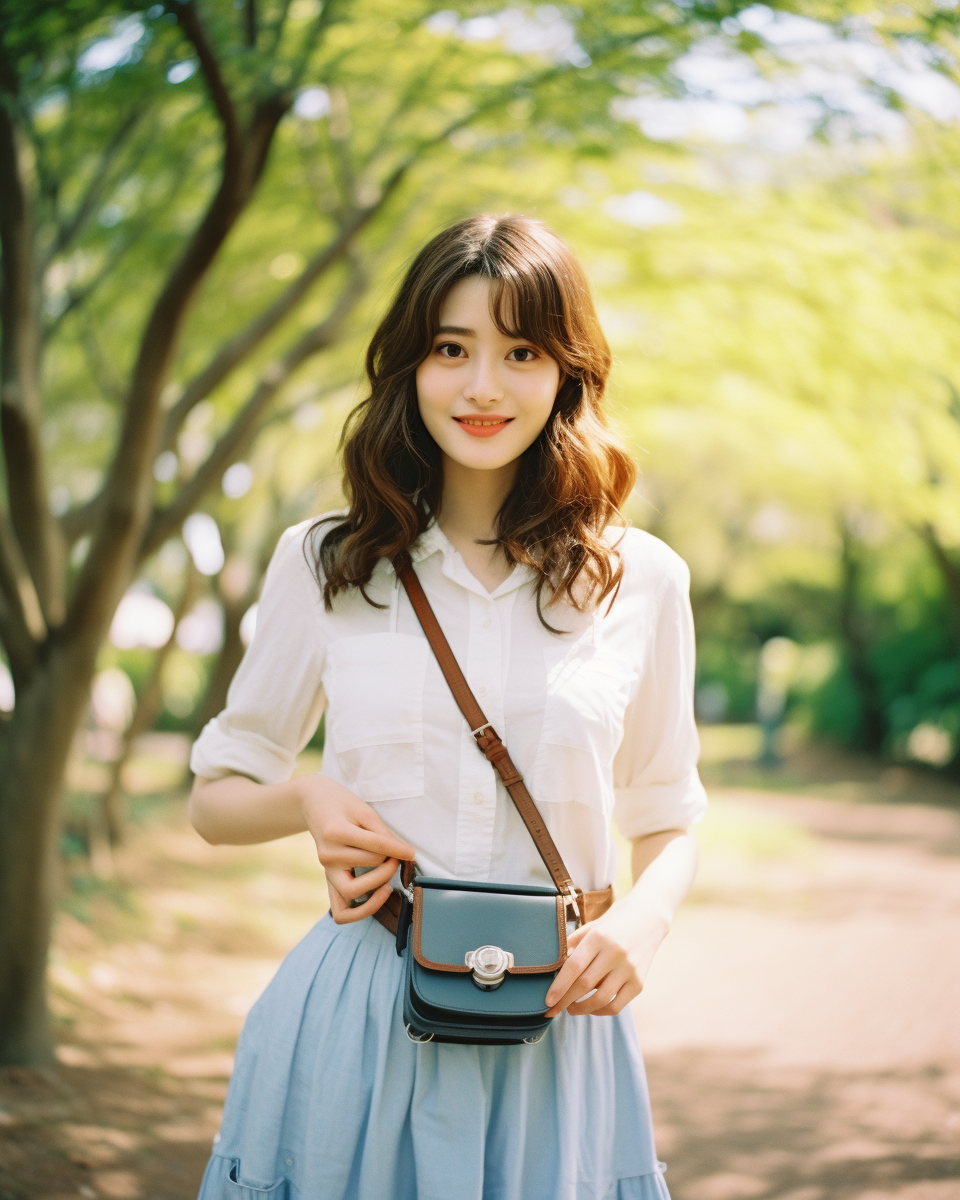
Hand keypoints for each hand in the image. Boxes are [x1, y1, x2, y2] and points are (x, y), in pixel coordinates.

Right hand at [299, 775, 414, 924]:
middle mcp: (328, 855)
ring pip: (353, 892)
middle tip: (399, 854)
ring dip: (378, 884)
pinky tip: (378, 895)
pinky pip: (341, 913)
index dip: (399, 850)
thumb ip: (383, 833)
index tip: (412, 852)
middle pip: (369, 864)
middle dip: (390, 860)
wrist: (314, 805)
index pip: (375, 846)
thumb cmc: (342, 805)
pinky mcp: (328, 882)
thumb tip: (405, 853)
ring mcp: (326, 871)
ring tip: (390, 873)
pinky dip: (361, 911)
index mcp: (336, 832)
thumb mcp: (364, 811)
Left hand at [543, 902, 660, 1017]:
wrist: (649, 917)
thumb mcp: (592, 925)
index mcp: (599, 936)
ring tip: (571, 1009)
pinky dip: (600, 1011)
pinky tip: (591, 1008)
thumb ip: (574, 944)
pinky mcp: (639, 983)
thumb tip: (555, 969)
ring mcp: (629, 969)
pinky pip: (616, 1006)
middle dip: (565, 1001)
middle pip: (584, 985)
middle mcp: (615, 953)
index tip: (547, 1001)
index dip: (559, 986)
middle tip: (552, 1010)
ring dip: (582, 1009)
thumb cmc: (615, 921)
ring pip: (600, 999)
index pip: (574, 966)